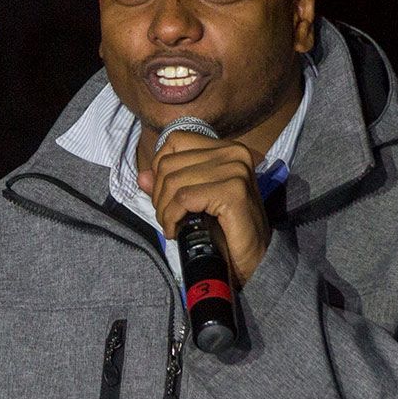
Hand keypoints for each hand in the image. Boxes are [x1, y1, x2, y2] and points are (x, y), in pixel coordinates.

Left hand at [139, 130, 270, 284]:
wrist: (255, 258)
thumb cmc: (226, 229)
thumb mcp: (195, 201)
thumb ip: (169, 185)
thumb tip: (142, 176)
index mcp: (226, 148)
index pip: (176, 140)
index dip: (160, 168)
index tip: (164, 195)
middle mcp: (233, 153)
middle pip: (169, 163)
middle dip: (159, 195)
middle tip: (167, 217)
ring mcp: (235, 170)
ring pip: (173, 182)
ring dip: (164, 210)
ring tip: (171, 226)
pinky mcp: (233, 191)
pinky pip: (184, 198)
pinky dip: (173, 217)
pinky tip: (176, 231)